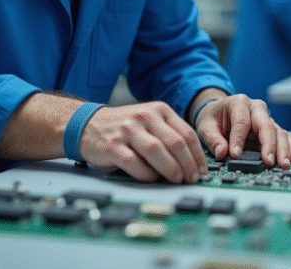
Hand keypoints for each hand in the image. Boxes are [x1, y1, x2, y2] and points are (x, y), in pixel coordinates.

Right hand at [78, 101, 207, 183]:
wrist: (89, 124)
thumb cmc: (125, 127)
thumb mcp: (150, 121)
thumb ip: (169, 134)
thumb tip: (194, 162)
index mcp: (159, 110)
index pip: (187, 133)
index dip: (197, 155)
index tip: (202, 171)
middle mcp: (144, 116)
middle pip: (175, 143)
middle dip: (188, 165)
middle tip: (192, 179)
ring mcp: (128, 130)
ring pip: (157, 152)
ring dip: (171, 169)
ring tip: (176, 179)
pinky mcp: (112, 146)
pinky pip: (134, 163)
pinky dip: (146, 174)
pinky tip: (151, 178)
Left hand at [193, 94, 290, 169]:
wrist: (219, 113)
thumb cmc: (214, 117)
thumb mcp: (205, 126)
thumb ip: (212, 139)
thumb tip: (222, 153)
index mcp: (239, 103)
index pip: (242, 122)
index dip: (239, 139)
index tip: (235, 155)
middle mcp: (257, 109)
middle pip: (266, 126)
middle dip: (269, 145)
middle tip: (269, 161)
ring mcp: (266, 119)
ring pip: (279, 133)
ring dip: (283, 149)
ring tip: (285, 164)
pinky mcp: (272, 130)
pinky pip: (284, 137)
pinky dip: (290, 148)